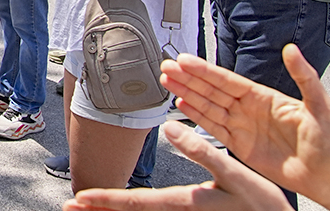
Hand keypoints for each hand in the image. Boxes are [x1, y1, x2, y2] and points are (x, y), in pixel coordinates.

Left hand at [63, 123, 293, 210]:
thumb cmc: (260, 204)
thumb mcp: (236, 176)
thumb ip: (203, 152)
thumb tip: (172, 127)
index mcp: (186, 203)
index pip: (138, 202)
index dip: (108, 200)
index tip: (80, 198)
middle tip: (69, 208)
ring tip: (85, 208)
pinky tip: (121, 208)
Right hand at [158, 46, 329, 208]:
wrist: (329, 178)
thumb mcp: (320, 105)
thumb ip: (304, 76)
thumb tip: (291, 50)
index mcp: (265, 97)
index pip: (227, 80)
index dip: (205, 70)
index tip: (185, 60)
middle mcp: (249, 110)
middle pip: (211, 90)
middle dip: (188, 78)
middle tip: (167, 67)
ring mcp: (242, 128)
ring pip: (207, 107)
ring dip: (186, 94)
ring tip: (167, 81)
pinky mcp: (239, 147)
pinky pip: (212, 129)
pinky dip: (195, 118)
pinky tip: (182, 106)